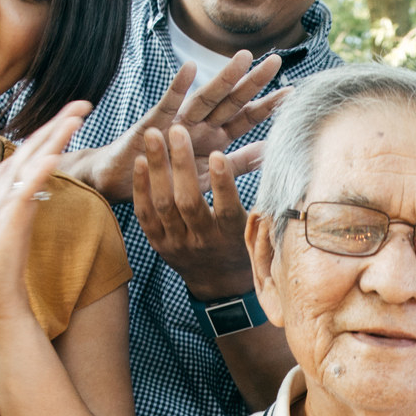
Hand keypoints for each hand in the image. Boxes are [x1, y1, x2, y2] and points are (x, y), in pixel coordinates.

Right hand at [0, 102, 88, 324]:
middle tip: (84, 103)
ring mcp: (2, 208)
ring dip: (52, 139)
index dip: (50, 134)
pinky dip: (38, 173)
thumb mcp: (7, 234)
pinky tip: (54, 156)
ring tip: (76, 117)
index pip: (29, 156)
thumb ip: (13, 213)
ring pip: (29, 163)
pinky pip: (24, 194)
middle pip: (30, 149)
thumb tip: (21, 199)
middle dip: (56, 124)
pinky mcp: (6, 226)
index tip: (74, 116)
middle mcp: (1, 195)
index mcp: (4, 196)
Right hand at [74, 51, 285, 204]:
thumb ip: (240, 162)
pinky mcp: (153, 124)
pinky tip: (189, 68)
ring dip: (224, 78)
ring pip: (205, 97)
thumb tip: (272, 153)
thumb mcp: (211, 172)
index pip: (247, 118)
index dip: (268, 106)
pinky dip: (177, 87)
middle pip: (232, 101)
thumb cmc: (171, 176)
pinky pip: (167, 104)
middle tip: (276, 61)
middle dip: (253, 82)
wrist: (131, 182)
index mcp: (216, 136)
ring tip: (243, 58)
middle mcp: (200, 124)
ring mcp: (178, 121)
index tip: (293, 92)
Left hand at [134, 133, 262, 299]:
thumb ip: (261, 204)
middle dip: (182, 165)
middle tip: (177, 131)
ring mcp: (177, 243)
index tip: (218, 154)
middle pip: (188, 202)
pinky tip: (139, 161)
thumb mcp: (257, 232)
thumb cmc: (242, 248)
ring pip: (164, 204)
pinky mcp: (158, 243)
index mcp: (230, 238)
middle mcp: (202, 241)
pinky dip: (140, 187)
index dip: (222, 183)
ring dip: (157, 168)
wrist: (218, 284)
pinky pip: (146, 214)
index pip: (226, 209)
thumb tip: (276, 168)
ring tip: (152, 135)